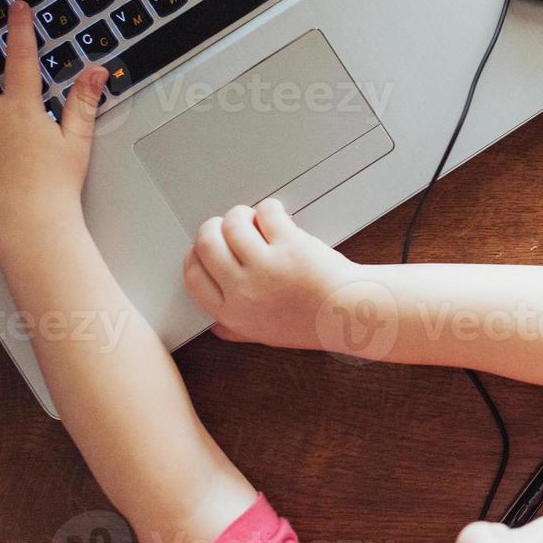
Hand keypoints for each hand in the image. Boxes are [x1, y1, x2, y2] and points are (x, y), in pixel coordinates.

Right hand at [184, 199, 364, 351]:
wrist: (348, 315)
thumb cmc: (312, 323)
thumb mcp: (263, 334)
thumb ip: (235, 328)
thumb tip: (215, 322)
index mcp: (233, 312)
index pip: (194, 276)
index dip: (195, 255)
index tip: (203, 247)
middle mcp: (244, 289)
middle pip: (206, 244)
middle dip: (212, 228)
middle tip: (225, 226)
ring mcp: (266, 265)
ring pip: (232, 224)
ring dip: (240, 214)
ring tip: (253, 218)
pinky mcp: (289, 244)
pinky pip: (265, 212)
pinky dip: (268, 208)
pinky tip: (275, 215)